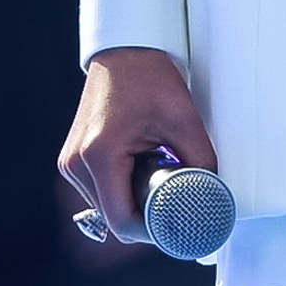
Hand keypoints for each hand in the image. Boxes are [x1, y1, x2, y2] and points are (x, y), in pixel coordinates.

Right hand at [59, 45, 215, 246]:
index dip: (153, 232)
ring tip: (156, 177)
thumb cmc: (150, 80)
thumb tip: (215, 200)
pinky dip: (122, 192)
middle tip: (175, 200)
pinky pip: (100, 193)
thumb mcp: (185, 123)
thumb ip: (202, 166)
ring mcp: (71, 162)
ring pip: (106, 208)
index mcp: (100, 156)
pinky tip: (140, 171)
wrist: (126, 53)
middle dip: (147, 217)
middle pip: (114, 218)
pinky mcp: (74, 159)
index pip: (122, 222)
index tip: (178, 225)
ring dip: (133, 204)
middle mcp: (77, 163)